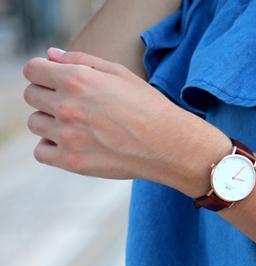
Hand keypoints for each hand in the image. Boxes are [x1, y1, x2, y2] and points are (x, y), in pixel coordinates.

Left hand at [22, 47, 223, 190]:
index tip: (53, 82)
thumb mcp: (117, 73)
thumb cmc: (146, 106)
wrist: (167, 144)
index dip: (41, 74)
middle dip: (46, 96)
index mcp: (76, 79)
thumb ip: (80, 60)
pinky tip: (70, 144)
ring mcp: (68, 136)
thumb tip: (51, 56)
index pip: (33, 70)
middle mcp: (67, 106)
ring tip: (74, 126)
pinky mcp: (72, 161)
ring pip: (36, 124)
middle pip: (32, 96)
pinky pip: (41, 152)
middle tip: (71, 106)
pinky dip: (50, 148)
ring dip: (49, 122)